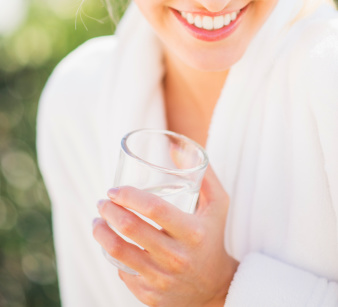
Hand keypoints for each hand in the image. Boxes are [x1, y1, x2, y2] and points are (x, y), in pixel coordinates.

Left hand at [93, 165, 238, 306]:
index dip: (129, 195)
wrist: (216, 288)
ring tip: (98, 221)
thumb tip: (175, 146)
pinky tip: (112, 244)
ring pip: (118, 252)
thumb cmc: (212, 237)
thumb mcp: (217, 205)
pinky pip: (122, 272)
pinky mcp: (151, 296)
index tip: (114, 190)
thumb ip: (204, 173)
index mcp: (193, 232)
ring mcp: (162, 279)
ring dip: (101, 232)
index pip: (154, 208)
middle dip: (109, 211)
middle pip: (130, 229)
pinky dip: (113, 255)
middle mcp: (177, 257)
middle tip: (102, 203)